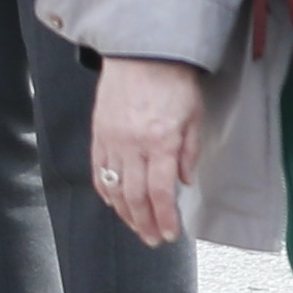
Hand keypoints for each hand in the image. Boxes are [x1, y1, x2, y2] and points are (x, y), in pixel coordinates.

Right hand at [89, 57, 204, 246]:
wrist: (142, 52)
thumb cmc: (174, 79)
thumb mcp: (194, 113)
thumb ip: (189, 150)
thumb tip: (184, 182)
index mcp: (160, 140)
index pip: (159, 191)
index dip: (164, 218)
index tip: (170, 234)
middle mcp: (132, 145)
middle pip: (135, 197)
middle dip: (146, 224)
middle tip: (154, 240)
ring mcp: (111, 142)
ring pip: (115, 190)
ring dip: (126, 215)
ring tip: (139, 229)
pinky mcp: (98, 136)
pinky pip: (99, 173)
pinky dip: (107, 194)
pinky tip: (116, 205)